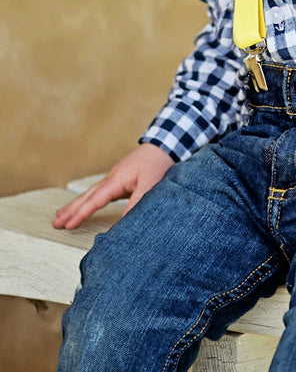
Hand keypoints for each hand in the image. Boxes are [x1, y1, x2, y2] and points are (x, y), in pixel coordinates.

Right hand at [52, 143, 174, 229]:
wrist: (163, 146)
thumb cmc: (157, 164)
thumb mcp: (150, 185)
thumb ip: (137, 203)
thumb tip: (125, 224)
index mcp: (116, 179)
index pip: (95, 200)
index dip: (81, 214)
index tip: (68, 225)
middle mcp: (111, 178)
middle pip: (86, 196)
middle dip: (70, 210)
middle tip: (55, 223)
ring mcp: (114, 178)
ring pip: (90, 193)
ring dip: (75, 205)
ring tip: (60, 215)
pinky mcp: (119, 179)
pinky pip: (98, 192)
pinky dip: (87, 200)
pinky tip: (84, 205)